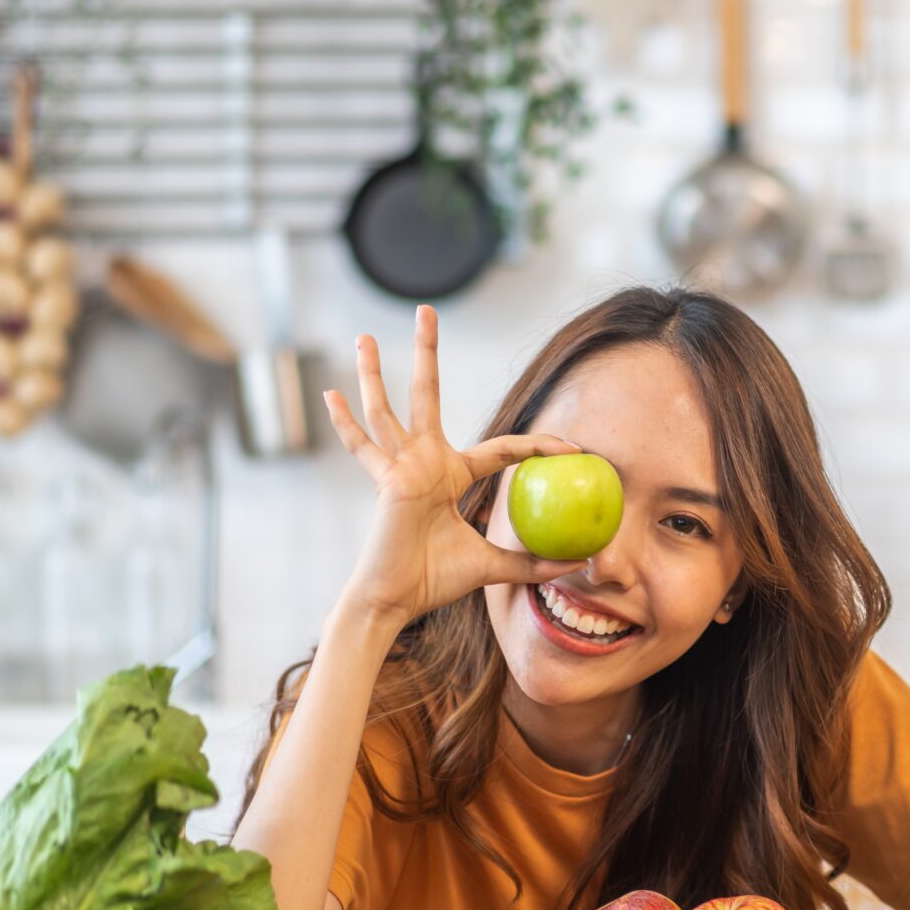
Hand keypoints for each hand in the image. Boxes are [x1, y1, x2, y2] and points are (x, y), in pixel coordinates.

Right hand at [326, 305, 584, 631]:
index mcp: (451, 475)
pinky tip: (331, 394)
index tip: (572, 447)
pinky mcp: (386, 481)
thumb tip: (578, 566)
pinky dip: (346, 423)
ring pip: (387, 410)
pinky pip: (363, 448)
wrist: (396, 600)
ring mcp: (400, 467)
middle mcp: (424, 461)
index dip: (537, 446)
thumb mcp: (493, 566)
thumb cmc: (434, 581)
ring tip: (362, 336)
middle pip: (427, 395)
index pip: (501, 448)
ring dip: (374, 373)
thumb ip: (529, 562)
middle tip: (427, 310)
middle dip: (426, 353)